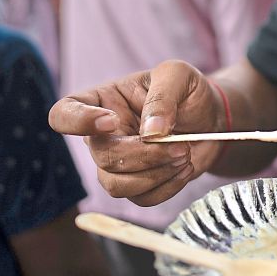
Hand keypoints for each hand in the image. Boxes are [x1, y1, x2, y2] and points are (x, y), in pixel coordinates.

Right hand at [47, 59, 225, 205]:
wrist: (212, 119)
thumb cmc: (188, 92)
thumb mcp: (179, 76)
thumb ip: (163, 97)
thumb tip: (151, 132)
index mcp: (102, 101)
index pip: (64, 113)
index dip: (77, 121)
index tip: (111, 120)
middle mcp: (103, 135)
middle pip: (102, 157)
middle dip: (143, 155)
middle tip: (180, 146)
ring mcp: (118, 163)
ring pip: (116, 185)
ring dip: (155, 174)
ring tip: (184, 155)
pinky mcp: (138, 185)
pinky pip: (141, 199)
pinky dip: (167, 188)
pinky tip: (184, 168)